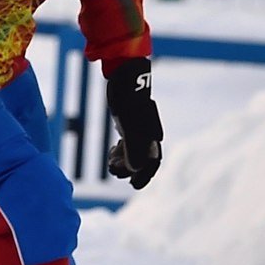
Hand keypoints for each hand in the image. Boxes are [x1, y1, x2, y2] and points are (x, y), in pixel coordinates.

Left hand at [105, 58, 162, 189]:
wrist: (125, 79)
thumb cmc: (128, 102)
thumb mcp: (129, 127)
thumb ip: (133, 149)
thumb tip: (135, 170)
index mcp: (152, 137)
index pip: (152, 163)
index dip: (144, 176)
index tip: (133, 186)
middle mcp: (148, 134)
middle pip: (142, 160)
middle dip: (129, 169)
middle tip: (114, 170)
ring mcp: (138, 128)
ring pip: (134, 151)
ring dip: (124, 161)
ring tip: (111, 162)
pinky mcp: (129, 122)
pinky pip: (128, 142)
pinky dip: (121, 150)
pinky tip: (113, 150)